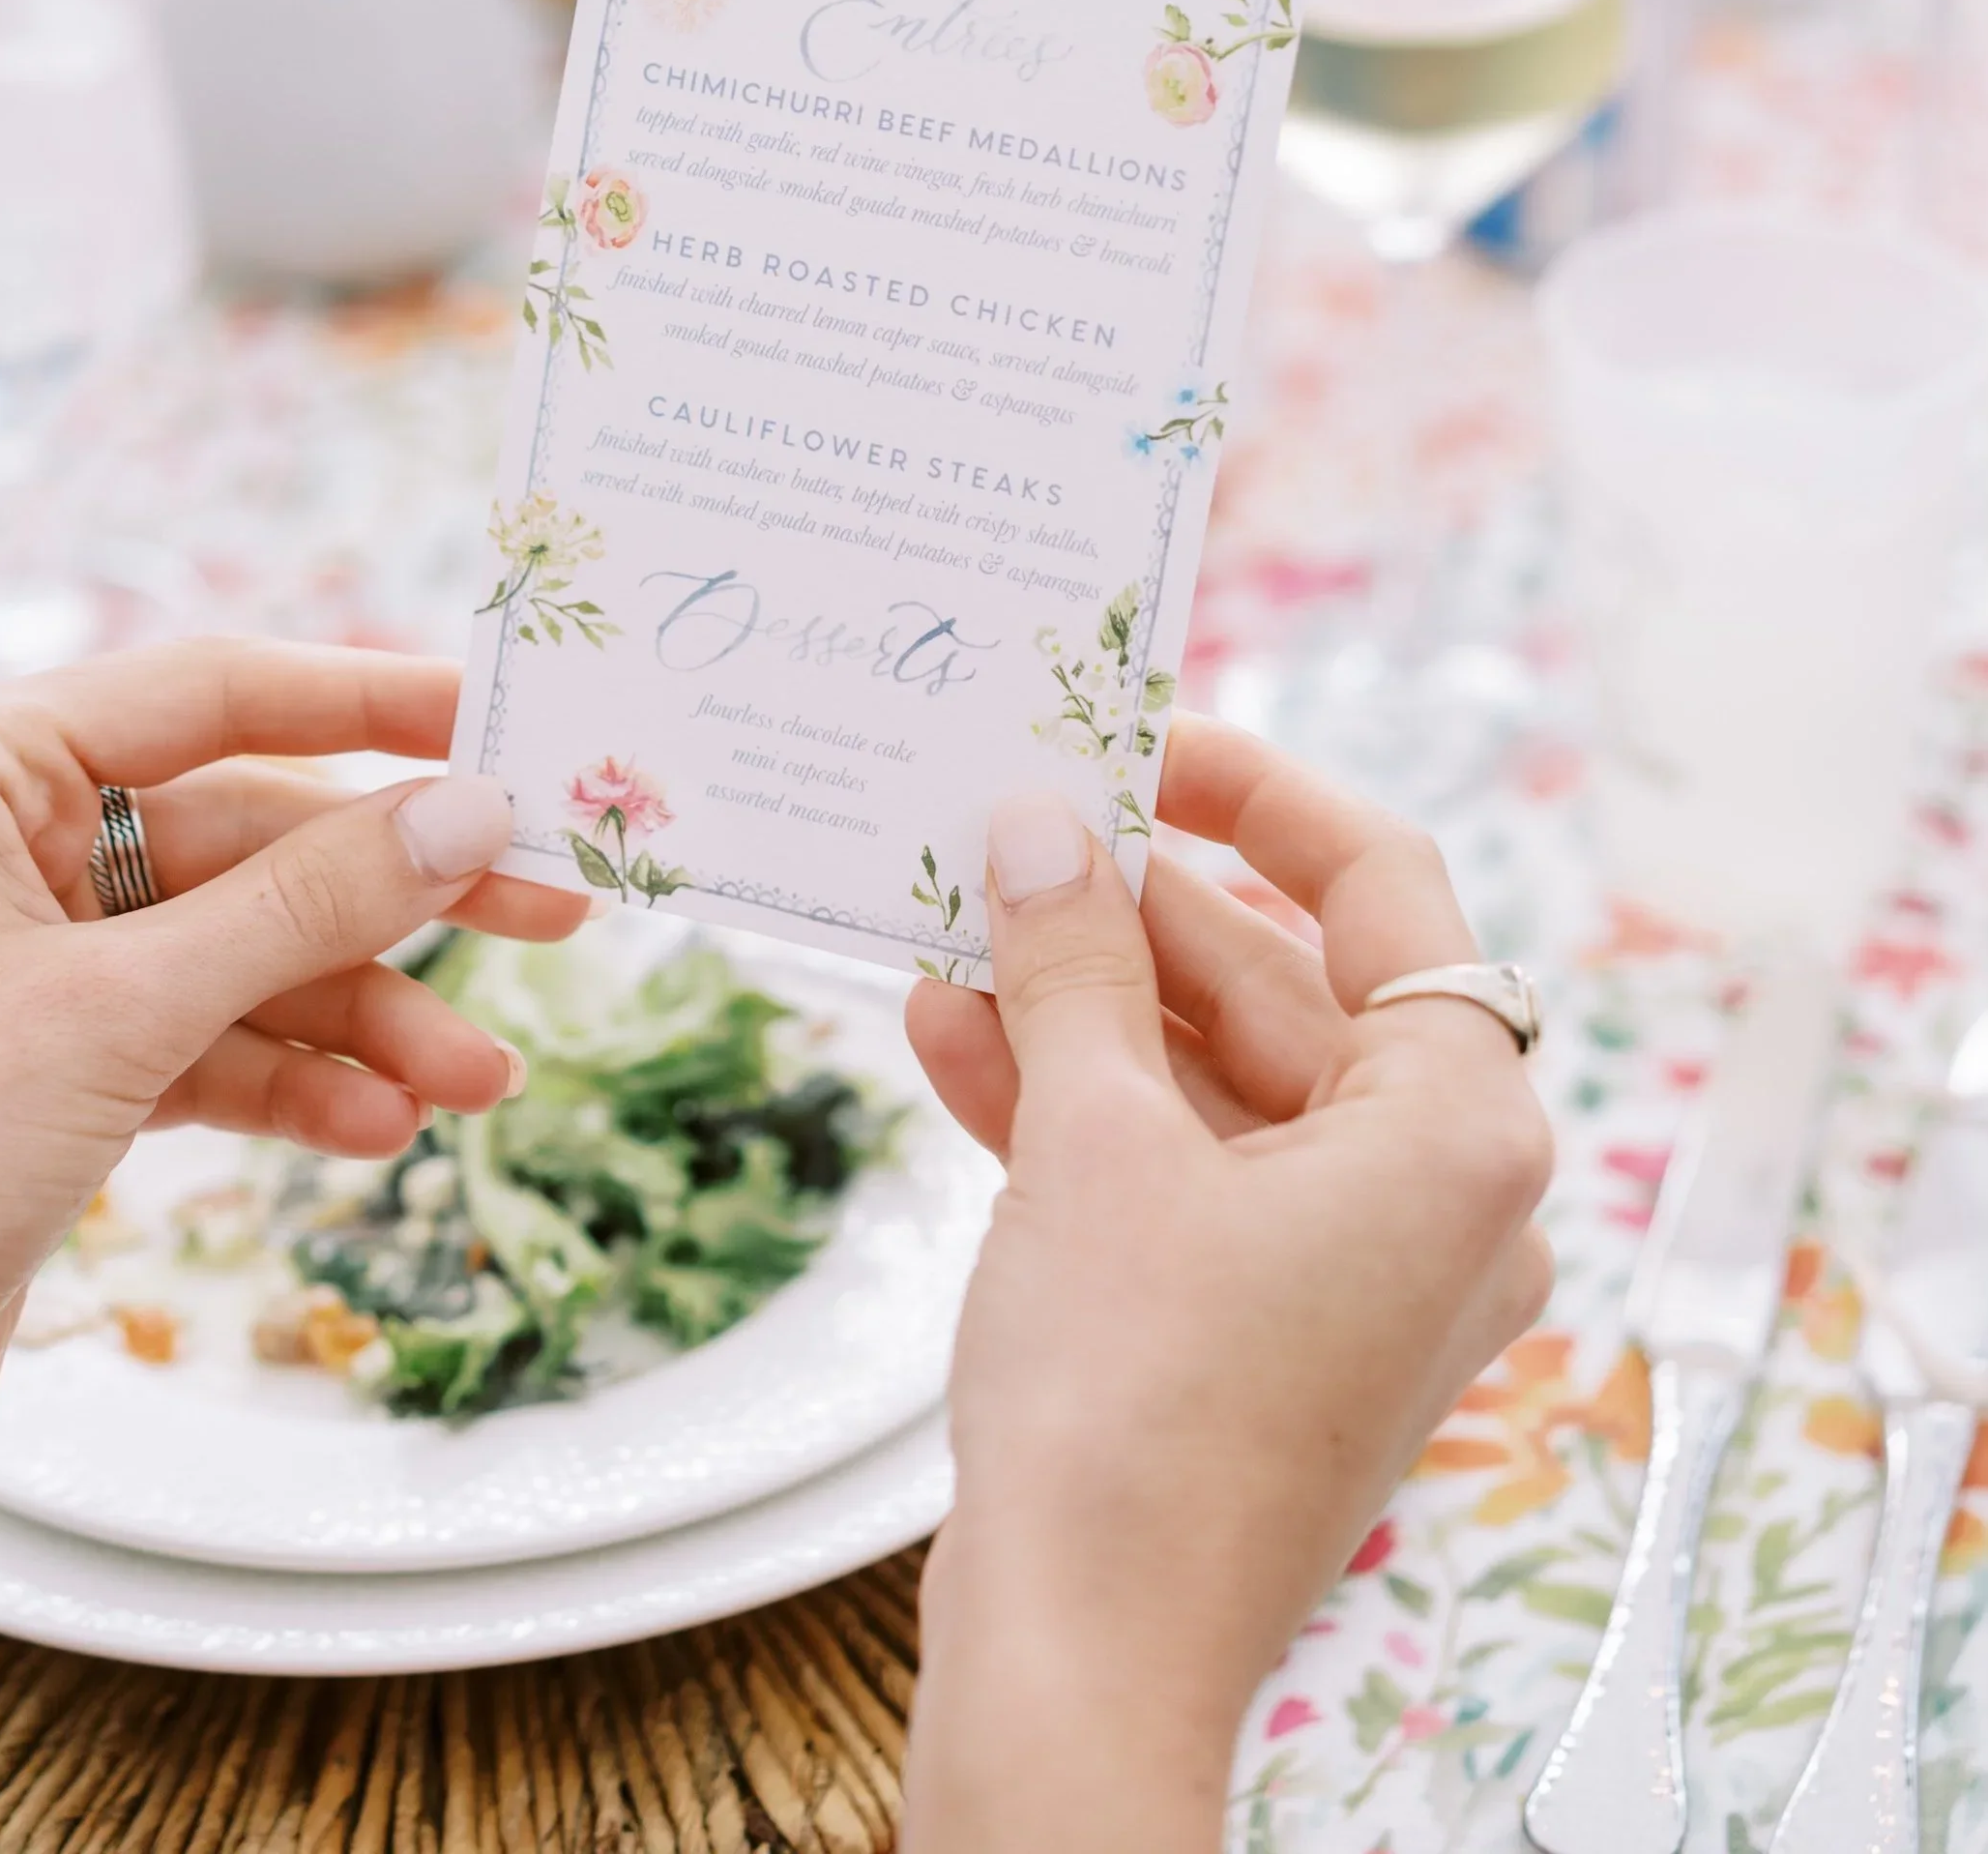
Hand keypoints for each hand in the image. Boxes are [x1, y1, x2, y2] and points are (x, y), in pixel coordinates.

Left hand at [0, 639, 584, 1661]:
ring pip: (253, 948)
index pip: (216, 694)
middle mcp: (10, 839)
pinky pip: (219, 1037)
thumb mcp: (124, 1008)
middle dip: (398, 890)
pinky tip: (379, 1121)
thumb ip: (308, 901)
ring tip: (476, 1077)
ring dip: (367, 1014)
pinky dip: (300, 1077)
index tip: (501, 722)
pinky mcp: (64, 1062)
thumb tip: (464, 813)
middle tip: (548, 902)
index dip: (372, 703)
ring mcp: (40, 954)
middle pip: (257, 832)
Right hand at [899, 717, 1552, 1853]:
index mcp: (1460, 1127)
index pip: (1383, 887)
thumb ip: (1072, 960)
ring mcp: (1352, 1269)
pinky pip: (1182, 1172)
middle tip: (1012, 825)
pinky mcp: (1264, 1328)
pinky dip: (1077, 1108)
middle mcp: (1436, 1192)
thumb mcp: (1093, 1140)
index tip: (1140, 743)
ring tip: (947, 921)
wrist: (1081, 1665)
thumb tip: (1039, 821)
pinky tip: (947, 1035)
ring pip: (1215, 1080)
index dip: (1257, 795)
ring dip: (1077, 1005)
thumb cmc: (1129, 1403)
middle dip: (1129, 909)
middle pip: (1286, 984)